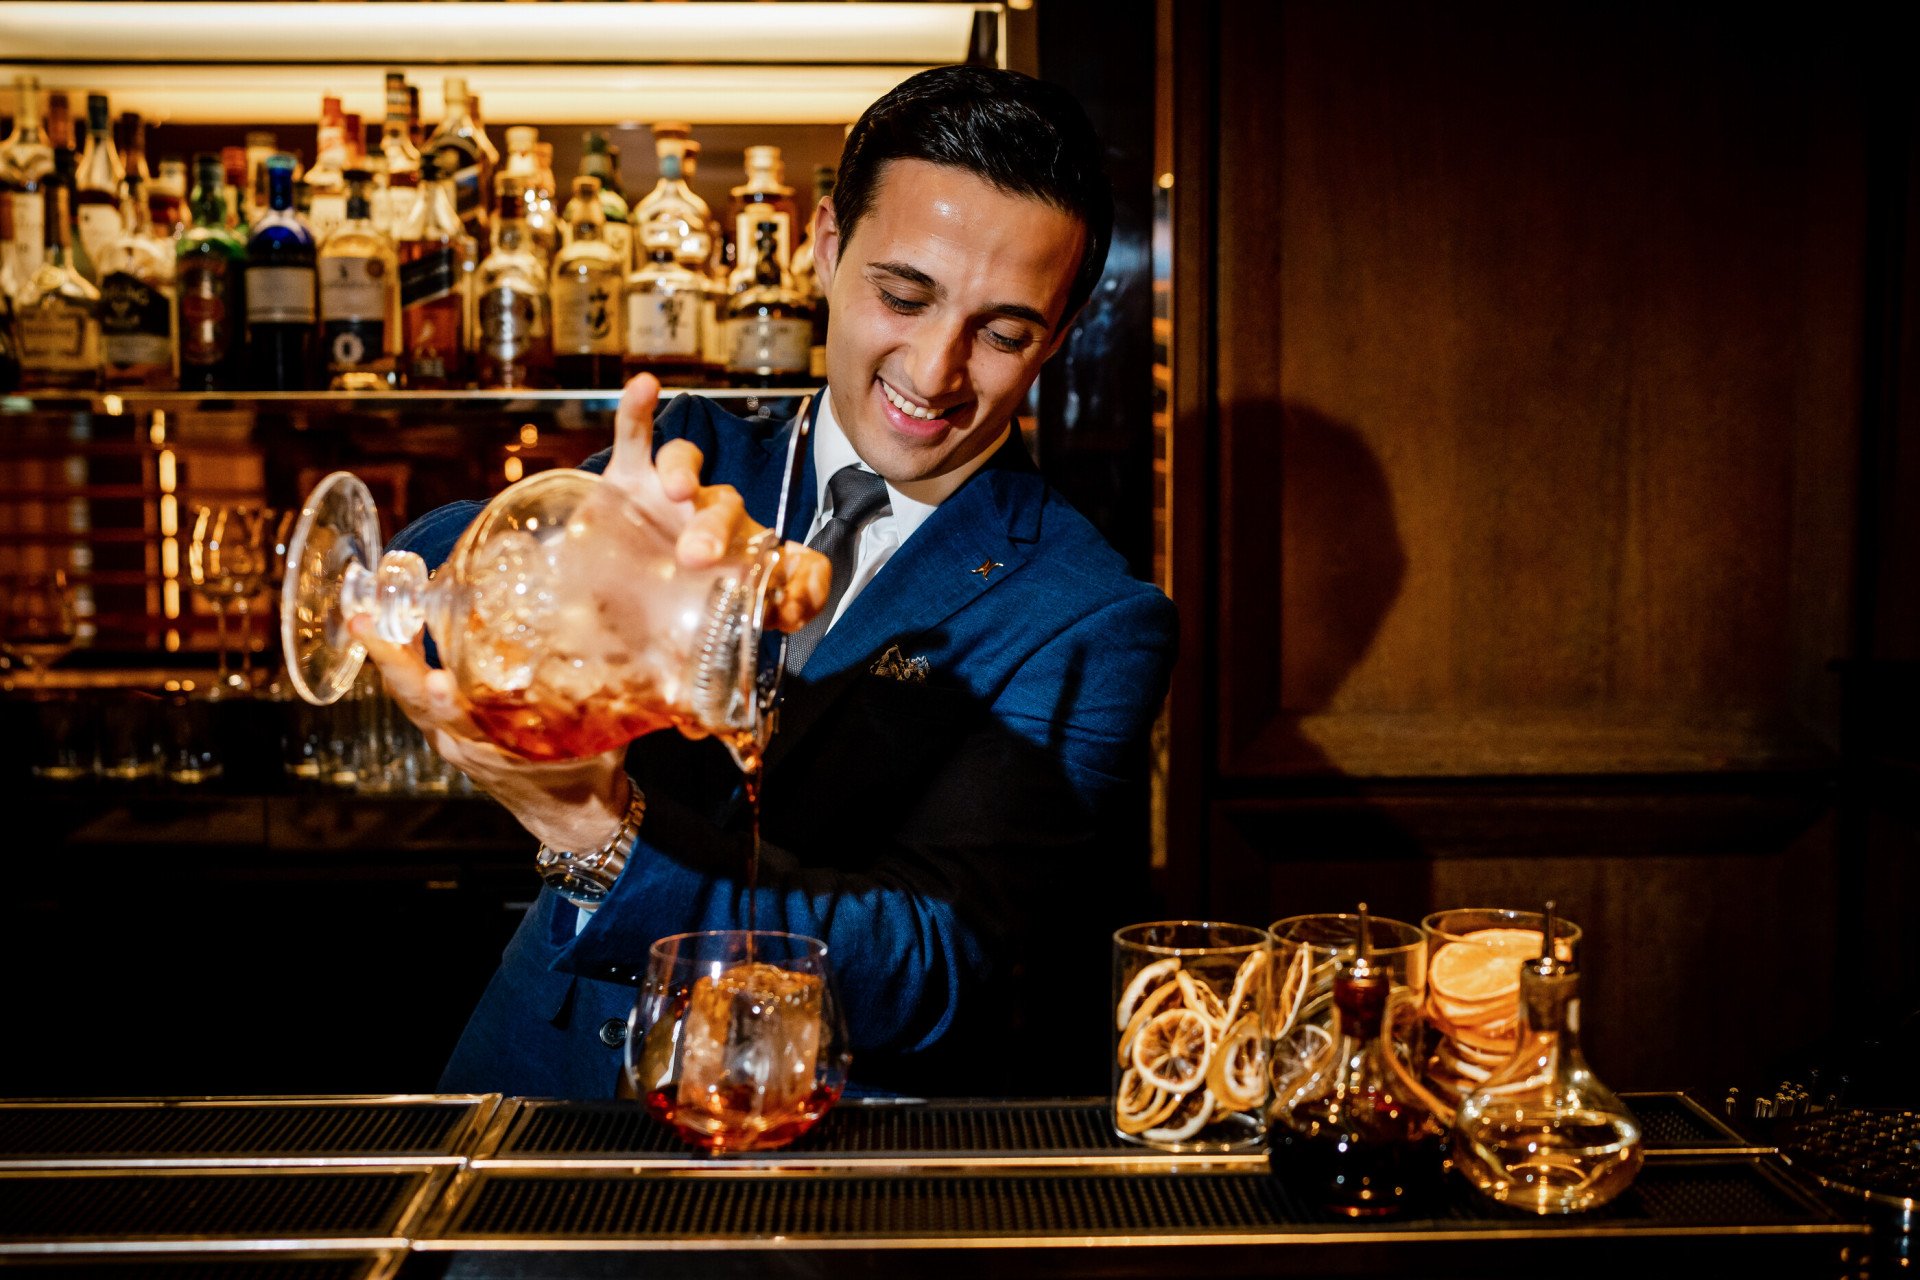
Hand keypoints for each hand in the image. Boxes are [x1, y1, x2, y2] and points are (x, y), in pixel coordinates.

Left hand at [348, 614, 631, 852]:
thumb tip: (631, 656)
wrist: (570, 818)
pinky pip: (417, 691)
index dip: (446, 702)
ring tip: (369, 608)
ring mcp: (449, 736)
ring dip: (388, 652)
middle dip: (388, 657)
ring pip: (408, 692)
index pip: (461, 725)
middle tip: (364, 618)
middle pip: (413, 699)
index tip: (438, 679)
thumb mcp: (601, 746)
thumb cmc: (584, 783)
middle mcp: (460, 743)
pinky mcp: (449, 727)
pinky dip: (406, 658)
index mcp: (493, 752)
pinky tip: (403, 623)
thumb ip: (606, 704)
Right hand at [604, 373, 830, 632]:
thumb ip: (768, 617)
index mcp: (741, 554)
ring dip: (683, 468)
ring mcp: (666, 495)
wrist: (600, 609)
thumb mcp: (714, 626)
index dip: (796, 573)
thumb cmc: (664, 612)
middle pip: (722, 506)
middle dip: (713, 528)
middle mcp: (708, 517)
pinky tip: (645, 386)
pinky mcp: (625, 480)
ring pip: (683, 465)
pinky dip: (638, 410)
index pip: (782, 552)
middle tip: (697, 556)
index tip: (790, 604)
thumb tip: (799, 607)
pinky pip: (635, 436)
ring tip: (673, 489)